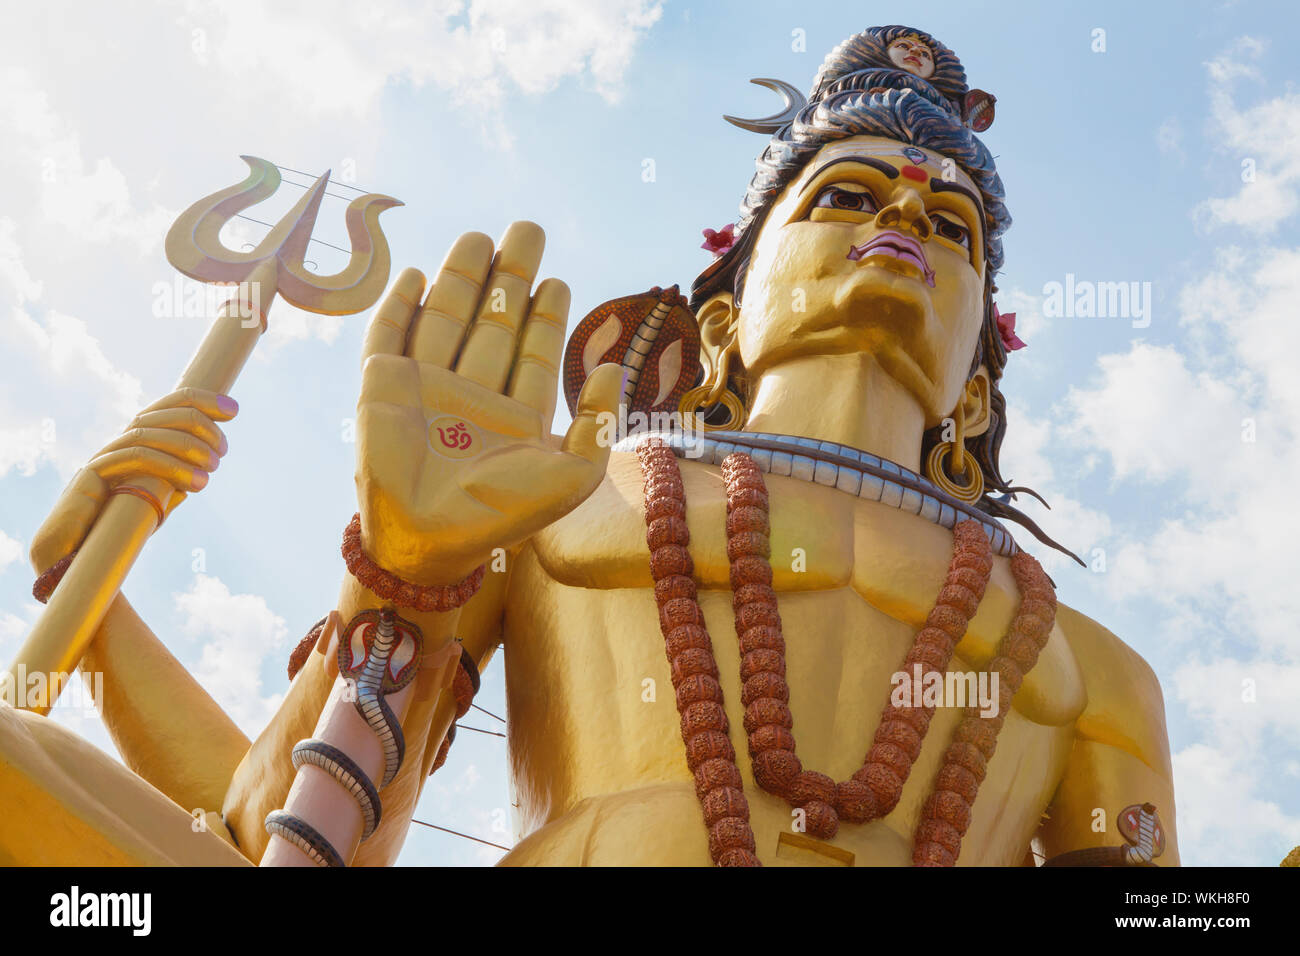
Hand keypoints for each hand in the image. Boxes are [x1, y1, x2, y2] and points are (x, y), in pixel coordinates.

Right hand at [28, 388, 235, 573]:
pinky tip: (196, 483)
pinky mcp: (92, 474)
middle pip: (160, 413)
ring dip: (188, 445)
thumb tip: (200, 472)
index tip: (234, 409)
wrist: (71, 556)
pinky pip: (134, 458)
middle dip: (199, 422)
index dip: (201, 402)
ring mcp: (104, 456)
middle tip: (224, 449)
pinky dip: (170, 465)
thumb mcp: (154, 504)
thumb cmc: (114, 531)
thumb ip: (172, 487)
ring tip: (214, 466)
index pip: (168, 408)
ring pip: (149, 433)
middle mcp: (119, 444)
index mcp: (137, 446)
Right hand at [355, 221, 621, 585]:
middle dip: (509, 275)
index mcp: (514, 415)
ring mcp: (425, 387)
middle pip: (492, 322)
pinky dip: (401, 304)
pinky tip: (420, 273)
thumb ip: (599, 422)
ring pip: (445, 319)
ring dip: (462, 277)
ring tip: (480, 237)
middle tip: (527, 229)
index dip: (545, 315)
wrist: (428, 540)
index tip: (555, 279)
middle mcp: (471, 395)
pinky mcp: (380, 387)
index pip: (532, 353)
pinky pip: (390, 336)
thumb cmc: (500, 516)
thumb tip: (614, 367)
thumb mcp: (570, 476)